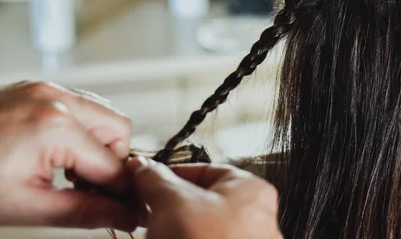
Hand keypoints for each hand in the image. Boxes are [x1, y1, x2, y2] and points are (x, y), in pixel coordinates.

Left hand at [0, 81, 137, 230]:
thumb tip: (125, 216)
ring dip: (97, 145)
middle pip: (118, 127)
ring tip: (70, 173)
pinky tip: (57, 155)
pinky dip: (79, 131)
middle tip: (91, 189)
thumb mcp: (26, 207)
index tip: (126, 210)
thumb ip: (86, 211)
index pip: (113, 164)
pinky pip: (78, 105)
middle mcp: (56, 98)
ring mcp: (45, 89)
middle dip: (112, 162)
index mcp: (55, 126)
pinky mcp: (35, 89)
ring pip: (102, 113)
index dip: (122, 193)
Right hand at [128, 157, 282, 238]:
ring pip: (199, 228)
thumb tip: (144, 168)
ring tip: (157, 233)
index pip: (206, 170)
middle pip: (202, 202)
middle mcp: (256, 219)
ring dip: (174, 229)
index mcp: (252, 191)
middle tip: (148, 210)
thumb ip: (156, 180)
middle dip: (171, 206)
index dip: (172, 173)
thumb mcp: (172, 202)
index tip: (149, 179)